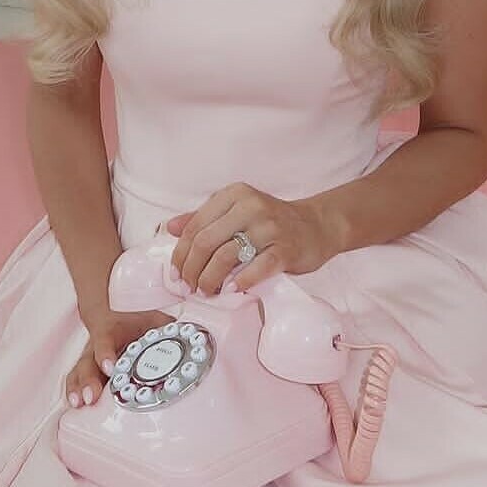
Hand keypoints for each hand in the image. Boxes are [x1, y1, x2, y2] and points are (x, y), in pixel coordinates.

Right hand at [63, 307, 175, 408]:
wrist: (117, 309)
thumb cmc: (138, 319)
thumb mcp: (154, 319)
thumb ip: (169, 329)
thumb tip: (194, 337)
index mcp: (111, 330)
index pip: (104, 341)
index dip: (106, 354)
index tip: (110, 368)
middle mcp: (97, 345)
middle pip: (88, 362)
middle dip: (89, 381)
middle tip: (92, 397)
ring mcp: (89, 358)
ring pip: (78, 372)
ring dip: (78, 389)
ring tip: (79, 404)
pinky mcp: (87, 369)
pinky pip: (75, 380)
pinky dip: (74, 392)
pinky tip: (75, 407)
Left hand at [164, 183, 336, 296]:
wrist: (317, 226)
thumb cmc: (272, 222)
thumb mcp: (236, 211)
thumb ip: (204, 218)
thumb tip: (170, 228)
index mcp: (234, 195)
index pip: (195, 225)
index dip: (181, 252)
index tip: (176, 272)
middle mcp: (251, 206)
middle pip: (206, 241)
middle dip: (192, 269)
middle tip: (189, 286)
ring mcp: (270, 227)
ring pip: (226, 256)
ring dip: (210, 279)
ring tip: (207, 291)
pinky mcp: (285, 249)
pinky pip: (257, 268)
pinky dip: (241, 282)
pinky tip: (232, 291)